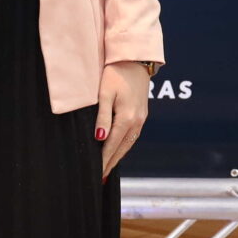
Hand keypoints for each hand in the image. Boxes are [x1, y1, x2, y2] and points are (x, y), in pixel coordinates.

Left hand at [97, 62, 149, 176]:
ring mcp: (142, 118)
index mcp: (126, 118)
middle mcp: (137, 121)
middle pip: (121, 148)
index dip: (103, 160)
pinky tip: (118, 150)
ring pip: (128, 144)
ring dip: (118, 157)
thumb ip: (102, 117)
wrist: (135, 60)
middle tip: (100, 178)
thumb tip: (100, 139)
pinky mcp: (143, 114)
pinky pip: (132, 136)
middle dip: (110, 163)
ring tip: (107, 169)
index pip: (111, 145)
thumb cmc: (115, 73)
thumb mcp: (104, 93)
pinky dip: (124, 146)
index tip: (95, 173)